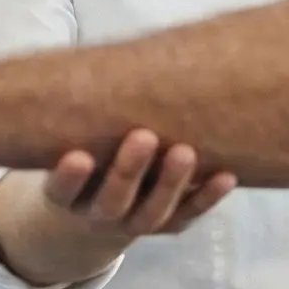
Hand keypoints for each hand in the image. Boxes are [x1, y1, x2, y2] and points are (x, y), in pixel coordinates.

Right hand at [36, 129, 237, 242]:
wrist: (99, 210)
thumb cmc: (87, 154)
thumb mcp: (72, 141)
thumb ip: (84, 118)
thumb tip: (98, 64)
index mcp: (67, 197)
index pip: (61, 192)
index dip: (69, 178)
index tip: (77, 156)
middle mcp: (100, 215)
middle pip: (112, 202)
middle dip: (129, 171)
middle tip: (144, 136)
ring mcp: (135, 223)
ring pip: (153, 213)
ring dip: (172, 183)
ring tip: (185, 152)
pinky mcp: (168, 225)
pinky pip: (188, 215)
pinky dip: (207, 198)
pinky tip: (226, 176)